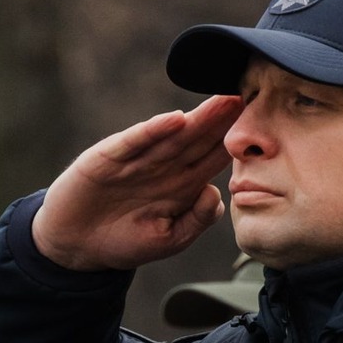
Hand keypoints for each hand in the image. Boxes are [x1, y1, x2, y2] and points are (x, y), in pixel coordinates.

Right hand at [32, 96, 243, 270]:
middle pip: (200, 138)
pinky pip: (135, 142)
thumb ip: (196, 220)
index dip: (237, 142)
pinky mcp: (110, 157)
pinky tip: (175, 119)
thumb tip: (217, 193)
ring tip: (224, 99)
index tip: (266, 126)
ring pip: (174, 135)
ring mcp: (137, 158)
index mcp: (182, 183)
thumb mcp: (169, 239)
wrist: (76, 247)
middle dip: (225, 119)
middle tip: (253, 96)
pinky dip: (154, 131)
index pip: (215, 157)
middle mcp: (164, 165)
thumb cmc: (124, 241)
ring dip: (199, 118)